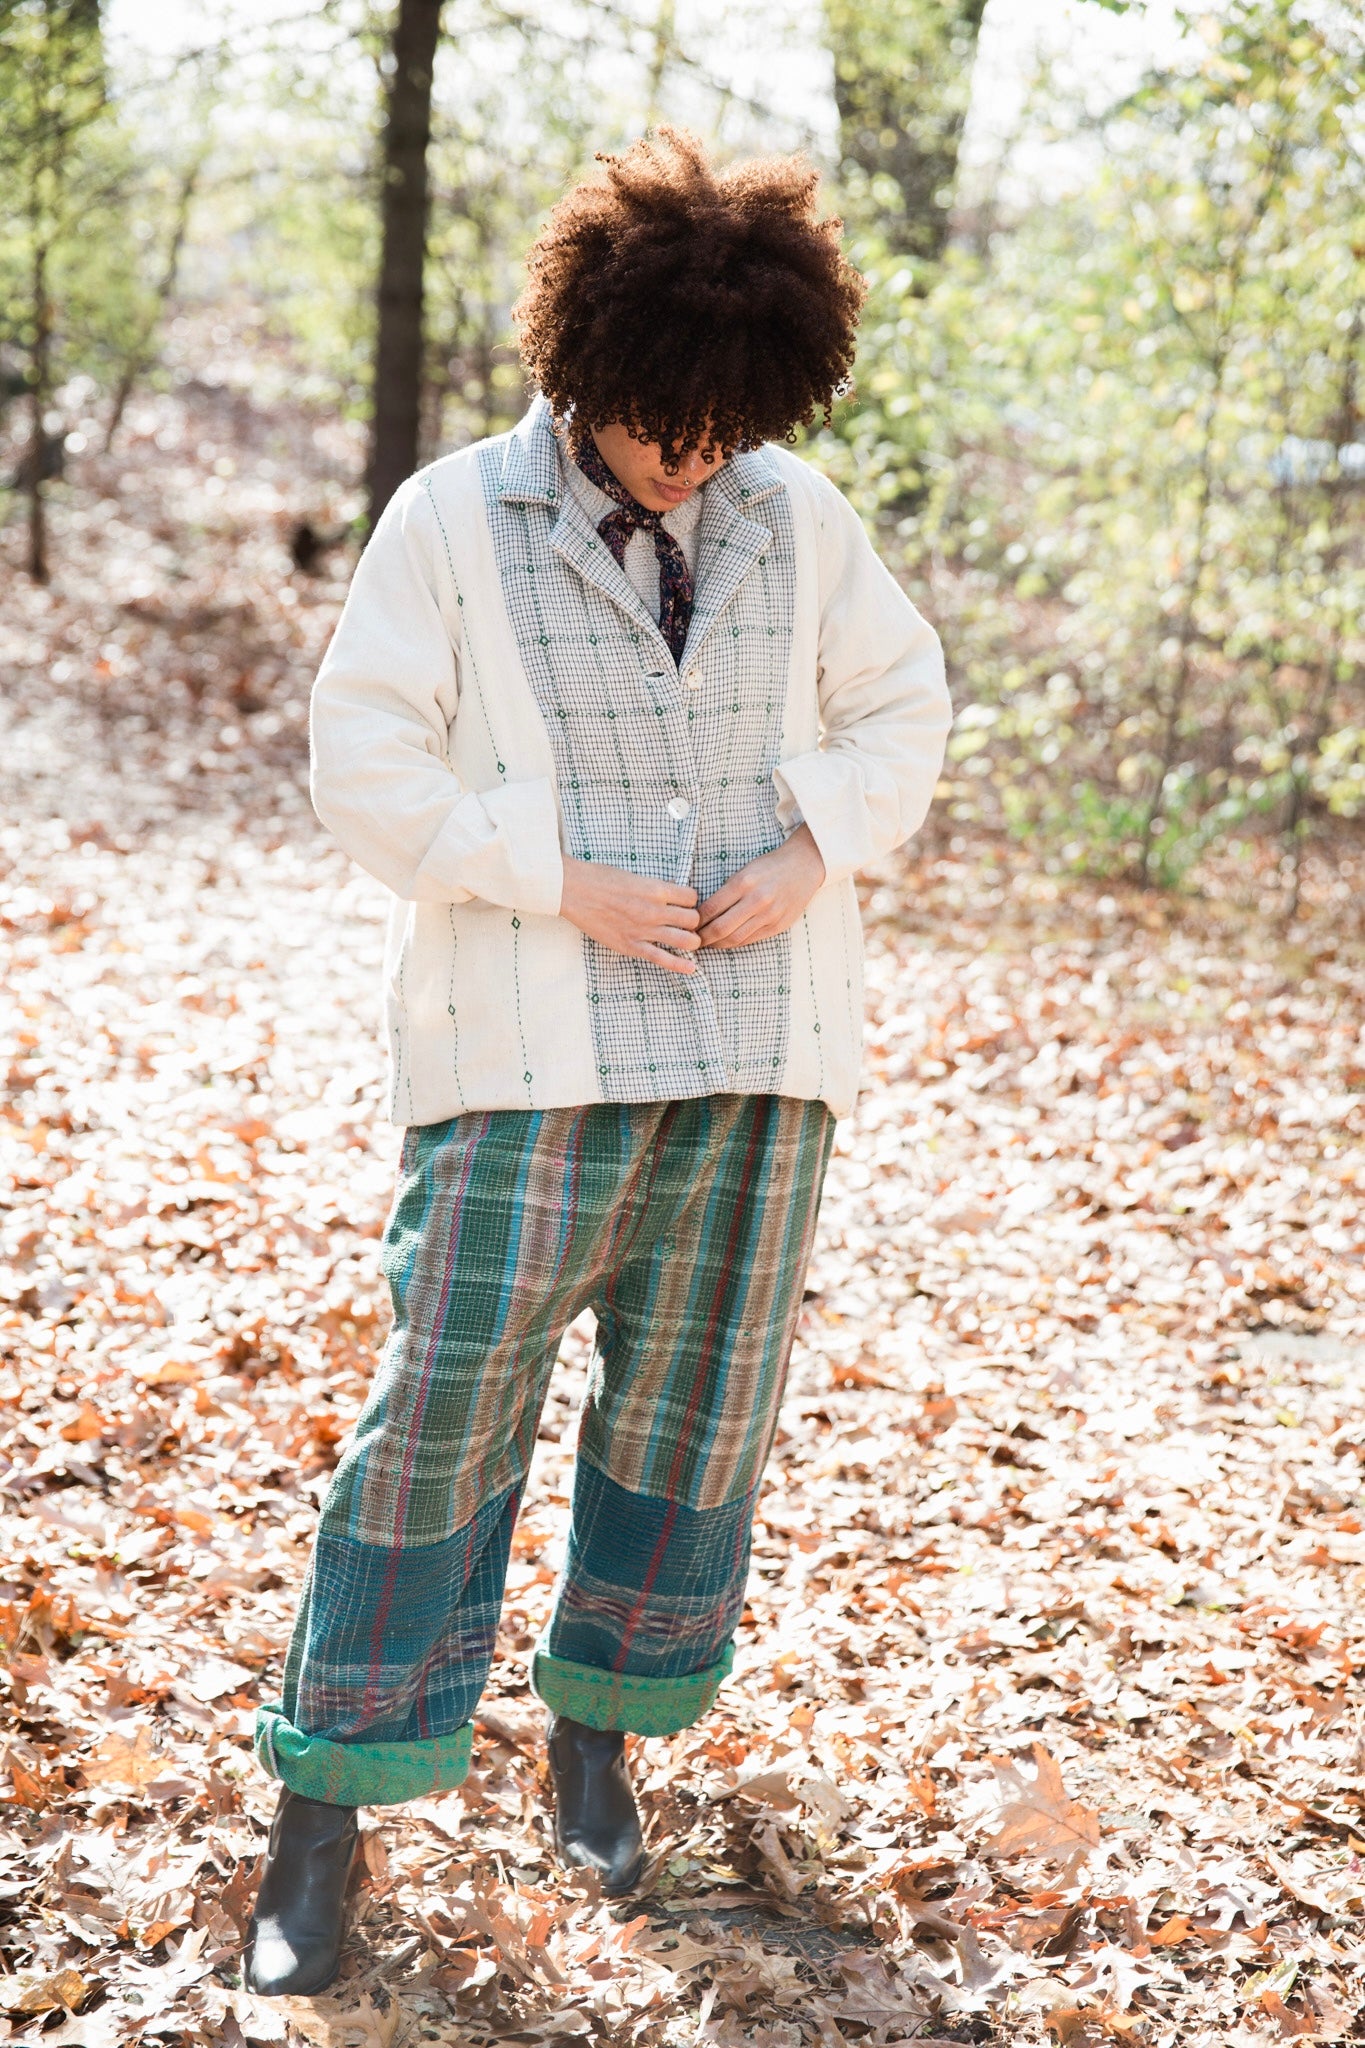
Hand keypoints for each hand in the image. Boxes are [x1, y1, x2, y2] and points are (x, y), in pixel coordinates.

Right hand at [559, 858, 699, 973]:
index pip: (692, 897)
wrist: (574, 890)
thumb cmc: (600, 878)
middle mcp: (655, 910)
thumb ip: (653, 888)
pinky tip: (691, 968)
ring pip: (686, 940)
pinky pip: (663, 959)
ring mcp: (644, 930)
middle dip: (693, 921)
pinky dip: (680, 964)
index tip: (684, 903)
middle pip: (693, 919)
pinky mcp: (631, 946)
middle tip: (686, 923)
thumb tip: (670, 896)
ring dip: (691, 941)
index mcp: (656, 889)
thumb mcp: (634, 876)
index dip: (691, 900)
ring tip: (687, 940)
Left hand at [697, 825, 826, 949]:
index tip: (687, 925)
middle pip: (720, 928)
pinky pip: (750, 940)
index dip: (695, 922)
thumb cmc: (769, 867)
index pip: (710, 909)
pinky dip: (735, 943)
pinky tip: (726, 942)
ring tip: (707, 944)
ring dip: (717, 944)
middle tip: (692, 941)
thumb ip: (726, 892)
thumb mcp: (744, 871)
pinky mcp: (778, 926)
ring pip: (735, 938)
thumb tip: (702, 914)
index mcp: (743, 883)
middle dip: (702, 938)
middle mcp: (756, 900)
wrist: (804, 866)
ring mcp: (769, 915)